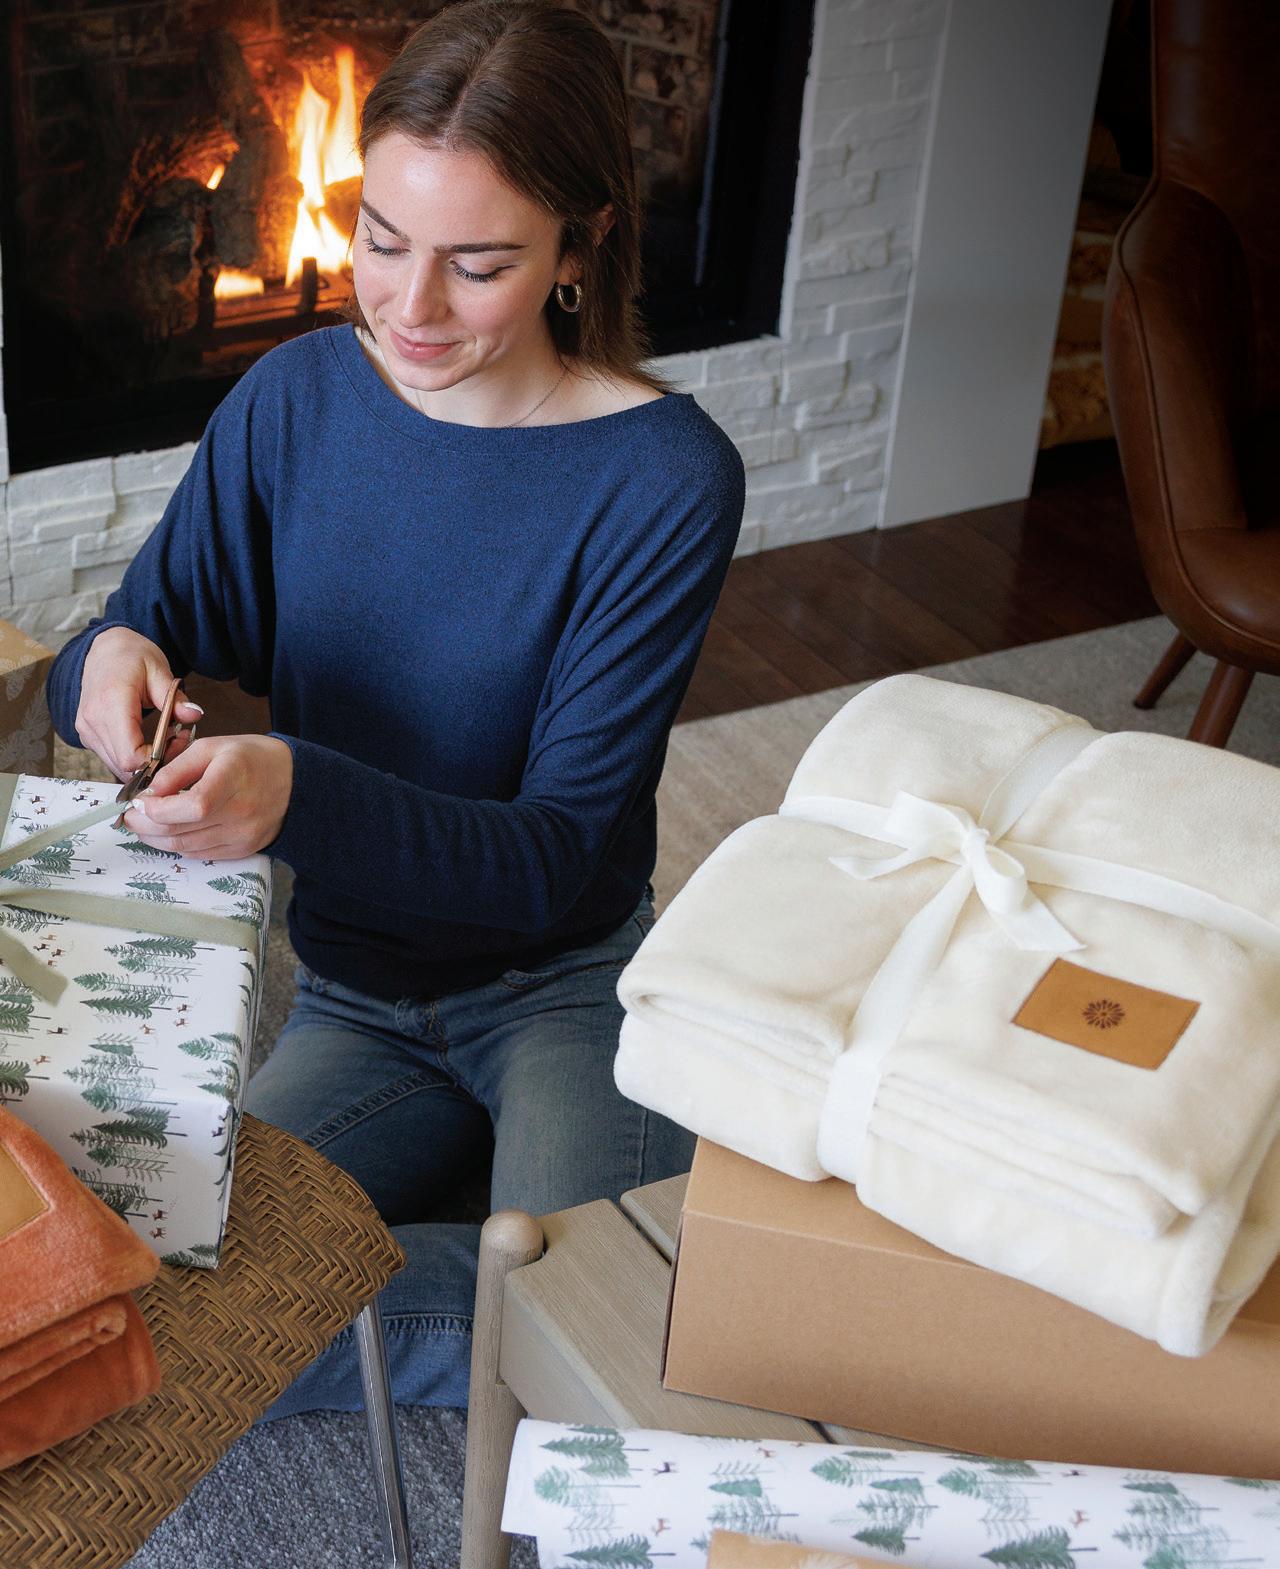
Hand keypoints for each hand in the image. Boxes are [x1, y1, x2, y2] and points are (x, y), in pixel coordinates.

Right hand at [77, 627, 203, 782]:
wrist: (104, 649)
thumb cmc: (130, 656)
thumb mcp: (158, 669)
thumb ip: (174, 697)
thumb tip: (194, 714)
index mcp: (110, 704)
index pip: (130, 756)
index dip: (157, 759)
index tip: (177, 740)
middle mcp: (93, 721)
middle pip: (125, 766)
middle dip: (155, 762)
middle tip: (177, 739)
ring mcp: (87, 730)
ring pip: (117, 766)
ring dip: (144, 762)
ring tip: (165, 738)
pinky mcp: (87, 735)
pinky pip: (111, 758)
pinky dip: (132, 756)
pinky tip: (148, 740)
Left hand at [122, 735, 292, 859]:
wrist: (293, 781)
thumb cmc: (250, 759)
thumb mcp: (211, 748)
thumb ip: (176, 769)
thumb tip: (147, 795)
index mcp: (235, 777)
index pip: (193, 806)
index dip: (158, 810)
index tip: (139, 803)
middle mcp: (242, 811)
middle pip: (182, 831)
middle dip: (145, 826)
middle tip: (131, 816)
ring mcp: (244, 835)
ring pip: (185, 847)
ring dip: (156, 838)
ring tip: (145, 824)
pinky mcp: (243, 850)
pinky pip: (199, 854)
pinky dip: (178, 844)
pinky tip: (171, 831)